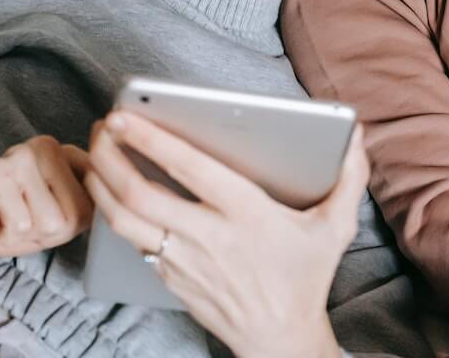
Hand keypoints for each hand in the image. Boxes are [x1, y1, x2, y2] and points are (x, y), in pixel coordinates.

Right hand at [0, 135, 91, 259]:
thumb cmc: (5, 224)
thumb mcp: (56, 219)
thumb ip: (83, 204)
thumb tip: (111, 192)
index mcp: (66, 154)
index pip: (95, 200)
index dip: (66, 223)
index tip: (41, 214)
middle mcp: (46, 147)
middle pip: (72, 215)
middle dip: (45, 230)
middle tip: (18, 217)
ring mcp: (20, 155)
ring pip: (48, 220)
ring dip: (23, 231)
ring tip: (6, 216)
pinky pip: (20, 223)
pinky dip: (4, 232)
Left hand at [84, 112, 367, 357]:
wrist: (280, 341)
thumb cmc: (304, 277)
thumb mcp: (335, 228)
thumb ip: (348, 177)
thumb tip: (355, 133)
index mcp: (246, 214)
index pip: (189, 169)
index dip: (151, 138)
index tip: (125, 114)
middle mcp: (208, 237)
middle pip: (140, 194)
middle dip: (110, 156)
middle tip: (100, 127)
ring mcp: (183, 261)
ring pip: (124, 220)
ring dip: (100, 184)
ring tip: (93, 154)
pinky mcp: (168, 278)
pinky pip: (130, 242)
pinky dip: (111, 212)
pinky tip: (106, 190)